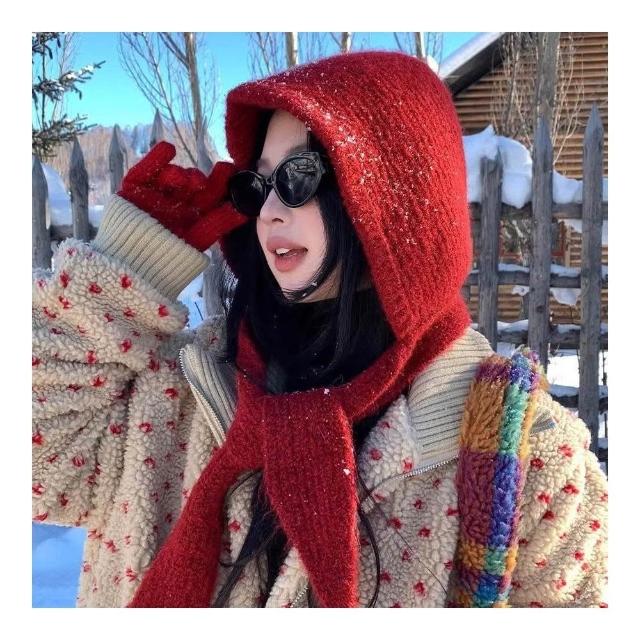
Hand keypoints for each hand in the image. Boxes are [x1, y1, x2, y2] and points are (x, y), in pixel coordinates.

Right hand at [117, 142, 246, 250]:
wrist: (131, 265)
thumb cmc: (167, 258)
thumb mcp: (198, 239)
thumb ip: (219, 224)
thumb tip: (246, 212)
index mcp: (192, 214)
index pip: (209, 195)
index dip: (220, 182)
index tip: (230, 170)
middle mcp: (175, 202)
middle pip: (190, 184)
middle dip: (199, 179)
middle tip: (203, 179)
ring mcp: (154, 194)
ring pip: (171, 177)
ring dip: (179, 174)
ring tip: (183, 181)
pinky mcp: (133, 189)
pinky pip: (144, 170)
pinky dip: (156, 159)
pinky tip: (168, 149)